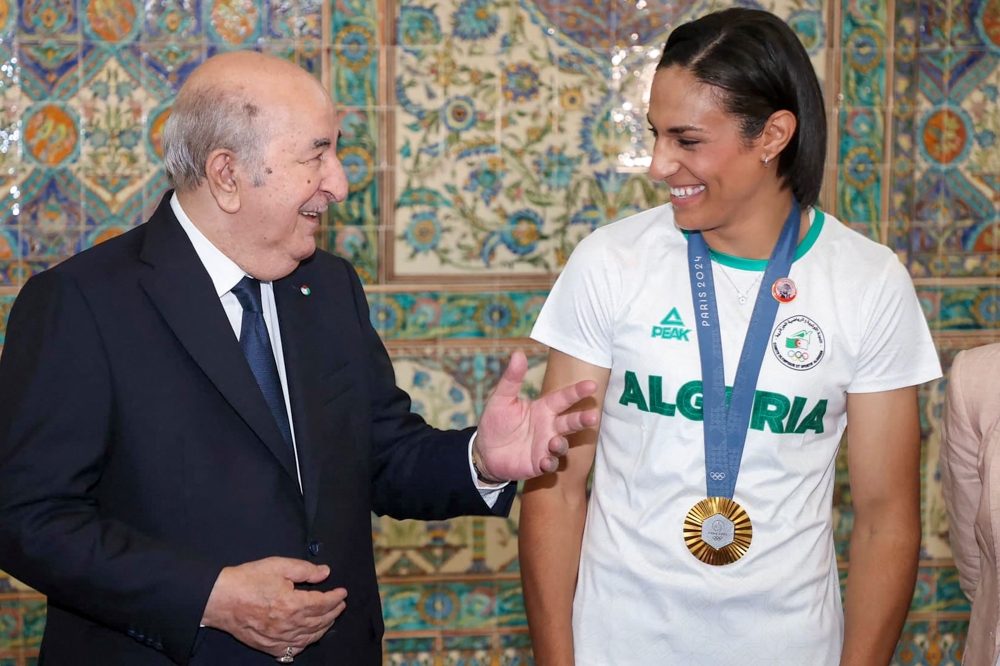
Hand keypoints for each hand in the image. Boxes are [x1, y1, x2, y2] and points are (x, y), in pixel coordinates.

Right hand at [201, 557, 347, 656]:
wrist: (221, 598)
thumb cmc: (248, 580)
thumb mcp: (279, 566)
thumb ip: (305, 570)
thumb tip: (325, 573)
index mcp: (292, 604)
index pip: (323, 603)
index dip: (336, 597)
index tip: (343, 592)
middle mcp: (288, 625)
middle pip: (319, 621)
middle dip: (334, 612)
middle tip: (340, 604)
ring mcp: (278, 638)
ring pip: (309, 637)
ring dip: (323, 627)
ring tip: (330, 618)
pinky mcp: (268, 646)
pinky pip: (292, 650)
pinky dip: (305, 643)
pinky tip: (309, 636)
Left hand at [474, 350, 598, 480]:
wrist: (485, 451)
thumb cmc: (496, 422)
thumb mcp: (501, 399)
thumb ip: (512, 379)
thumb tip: (518, 353)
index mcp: (543, 408)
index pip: (564, 398)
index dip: (578, 392)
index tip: (592, 384)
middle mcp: (549, 427)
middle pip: (571, 422)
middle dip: (582, 420)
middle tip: (593, 416)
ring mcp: (546, 446)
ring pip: (562, 445)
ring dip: (561, 444)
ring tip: (554, 442)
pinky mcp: (539, 464)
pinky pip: (550, 464)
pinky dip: (550, 463)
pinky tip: (545, 461)